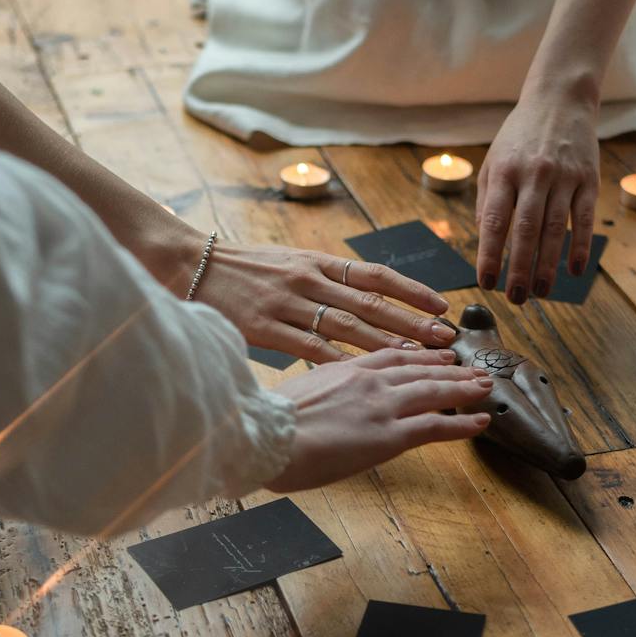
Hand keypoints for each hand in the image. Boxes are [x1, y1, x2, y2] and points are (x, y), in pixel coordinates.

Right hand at [196, 240, 458, 361]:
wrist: (189, 264)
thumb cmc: (240, 268)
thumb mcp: (288, 263)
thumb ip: (323, 279)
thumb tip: (361, 296)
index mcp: (317, 262)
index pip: (376, 275)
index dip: (412, 290)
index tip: (442, 305)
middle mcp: (309, 280)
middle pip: (372, 303)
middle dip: (413, 322)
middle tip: (446, 338)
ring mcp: (289, 304)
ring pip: (349, 326)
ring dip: (388, 343)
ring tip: (419, 358)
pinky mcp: (267, 328)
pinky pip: (312, 347)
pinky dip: (343, 361)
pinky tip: (367, 374)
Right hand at [266, 349, 492, 492]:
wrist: (266, 436)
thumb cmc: (267, 421)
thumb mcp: (294, 393)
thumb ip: (317, 392)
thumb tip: (320, 400)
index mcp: (344, 369)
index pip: (389, 356)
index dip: (416, 354)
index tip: (434, 354)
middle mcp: (369, 381)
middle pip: (418, 370)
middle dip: (449, 368)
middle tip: (471, 367)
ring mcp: (382, 406)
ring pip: (434, 392)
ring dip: (464, 388)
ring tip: (484, 386)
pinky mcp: (389, 435)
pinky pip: (435, 426)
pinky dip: (462, 423)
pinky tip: (480, 421)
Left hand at [475, 95, 598, 302]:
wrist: (560, 100)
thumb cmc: (520, 136)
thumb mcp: (493, 160)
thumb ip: (487, 199)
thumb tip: (485, 240)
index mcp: (503, 172)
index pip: (493, 221)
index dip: (489, 255)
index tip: (486, 282)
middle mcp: (533, 175)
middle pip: (525, 230)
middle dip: (519, 269)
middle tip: (516, 299)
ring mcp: (563, 177)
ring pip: (555, 229)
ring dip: (547, 265)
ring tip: (540, 292)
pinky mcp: (588, 179)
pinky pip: (584, 219)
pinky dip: (580, 247)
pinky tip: (575, 271)